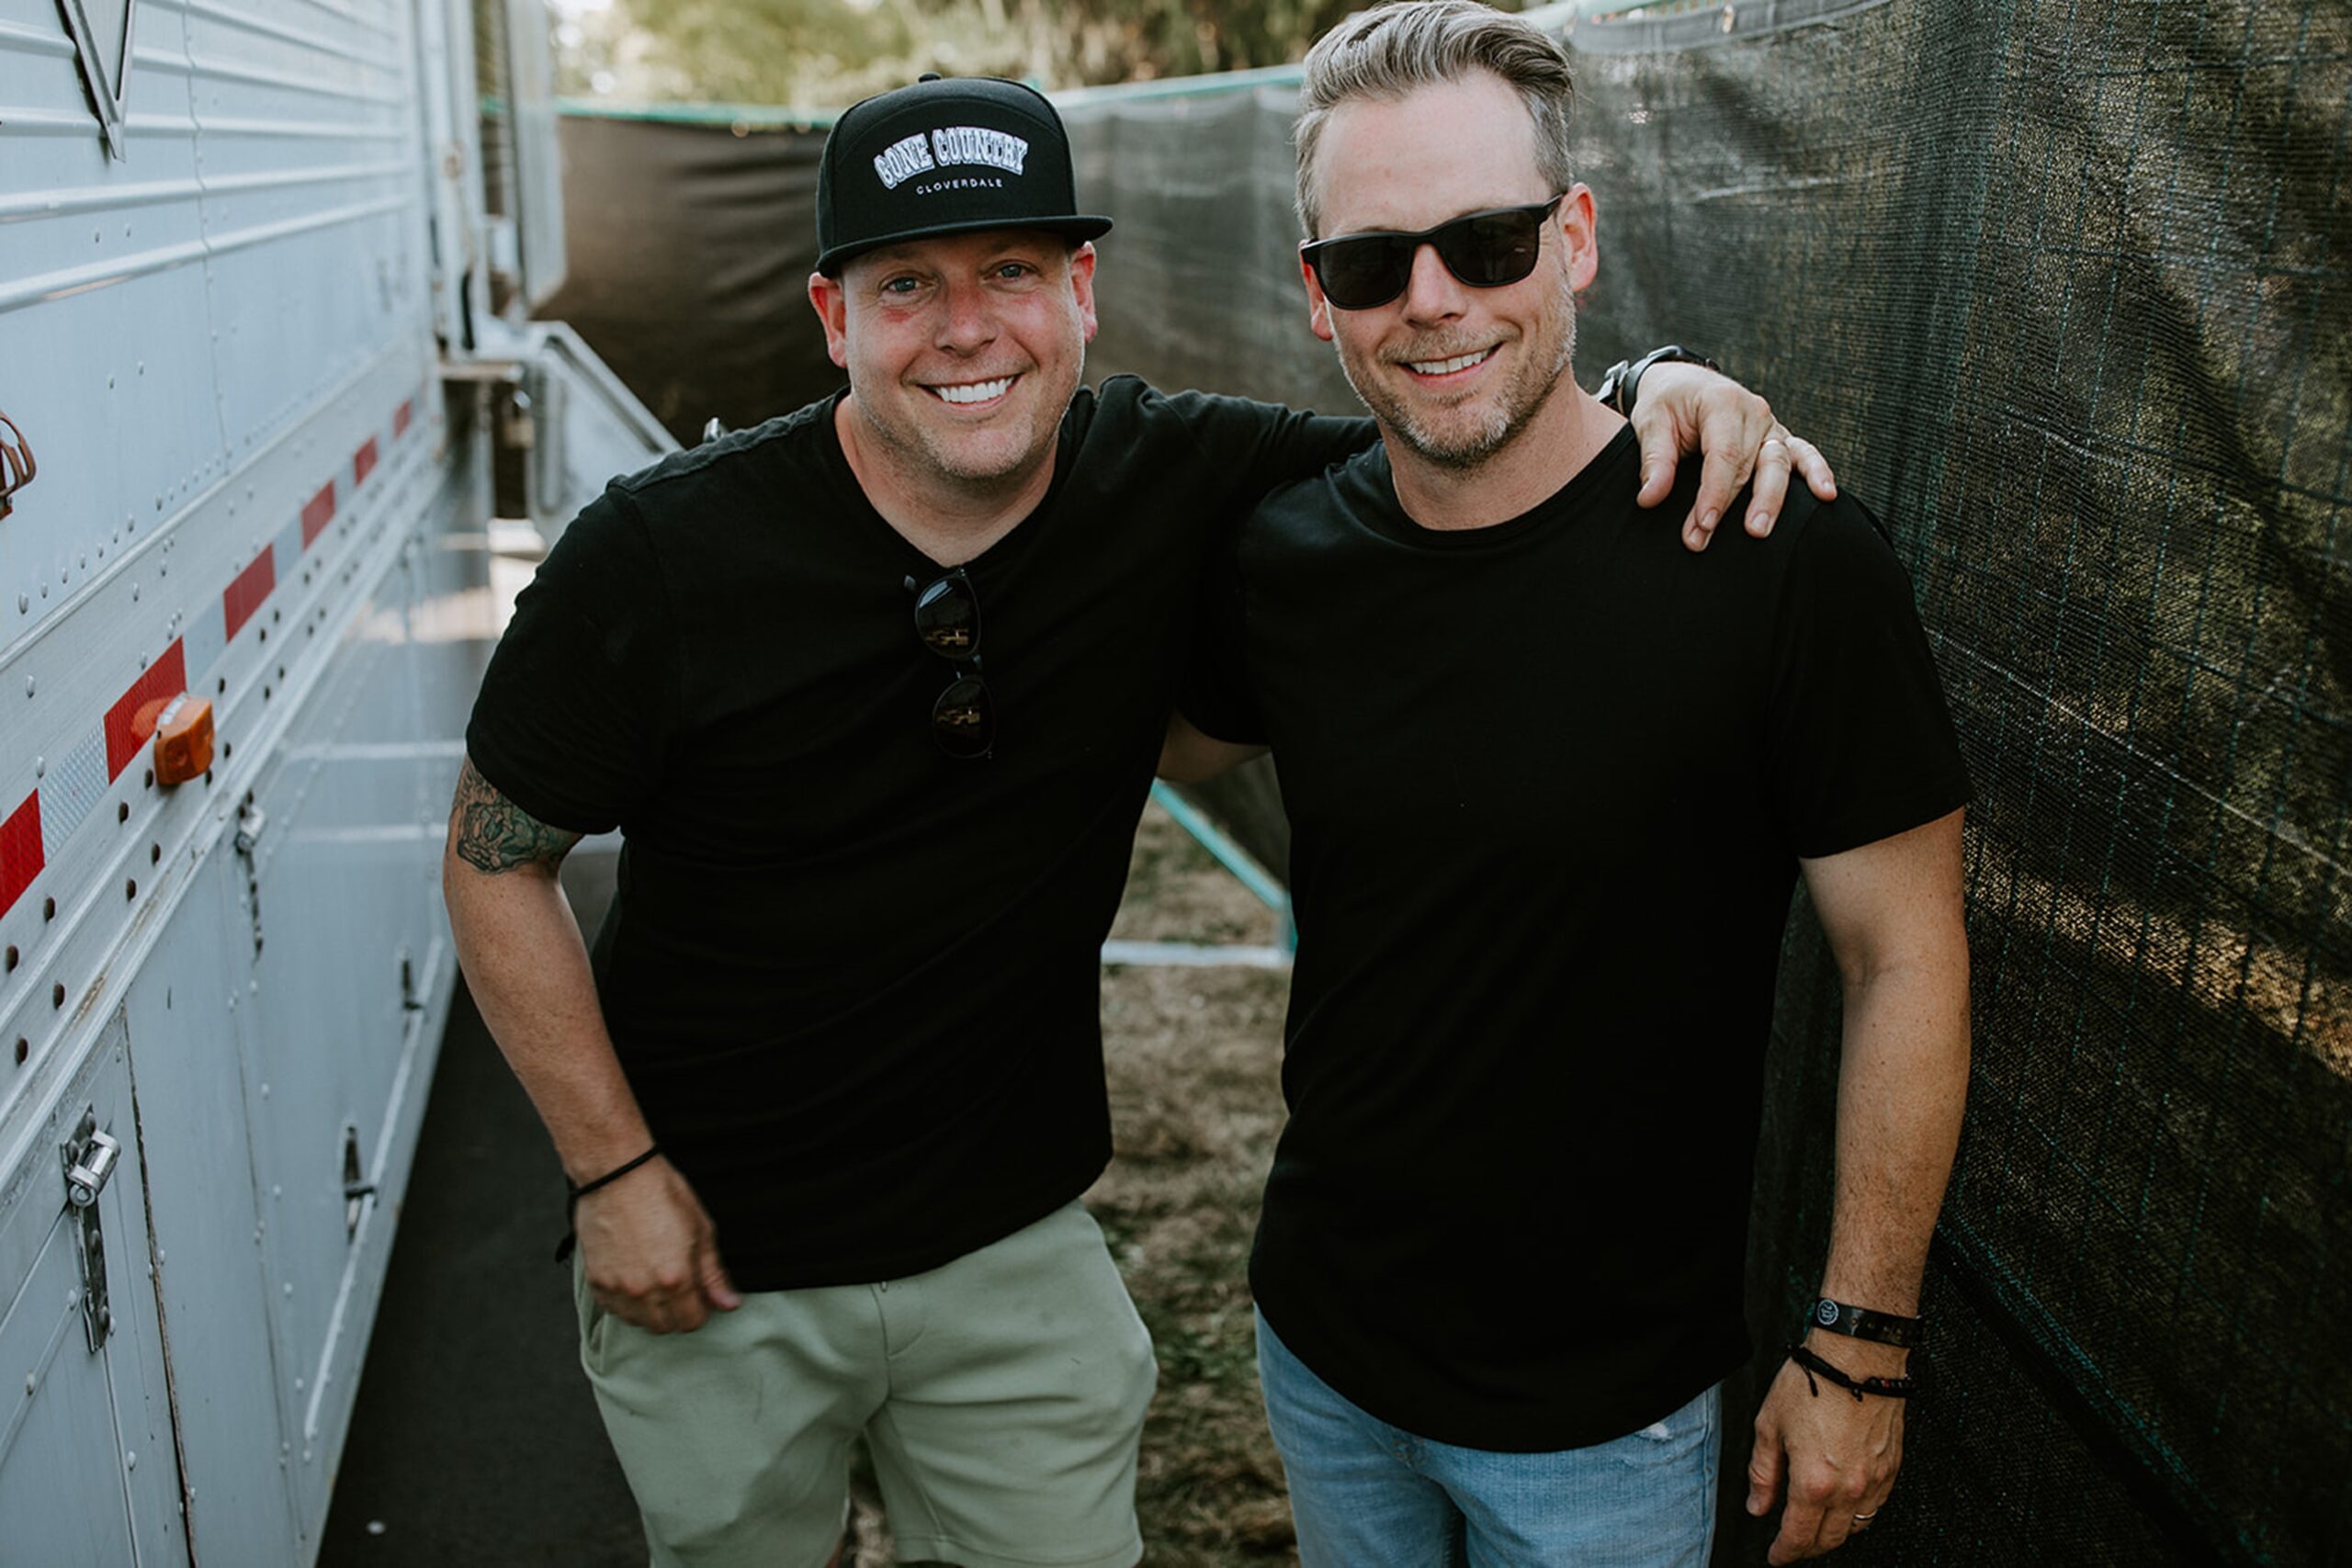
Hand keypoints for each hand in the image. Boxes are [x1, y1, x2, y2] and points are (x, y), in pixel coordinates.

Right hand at [577, 1156, 742, 1333]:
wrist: (616, 1174)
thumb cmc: (661, 1193)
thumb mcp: (701, 1230)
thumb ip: (714, 1274)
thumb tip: (729, 1303)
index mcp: (676, 1279)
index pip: (691, 1322)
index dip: (700, 1310)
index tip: (698, 1294)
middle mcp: (644, 1291)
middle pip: (664, 1326)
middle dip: (676, 1312)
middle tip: (679, 1286)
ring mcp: (616, 1288)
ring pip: (638, 1322)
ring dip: (650, 1311)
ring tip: (656, 1281)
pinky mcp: (595, 1281)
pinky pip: (614, 1310)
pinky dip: (626, 1303)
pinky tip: (634, 1279)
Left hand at [1627, 362, 1837, 550]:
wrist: (1684, 383)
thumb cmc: (1667, 403)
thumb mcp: (1650, 423)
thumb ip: (1654, 460)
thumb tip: (1649, 498)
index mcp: (1721, 402)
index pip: (1722, 454)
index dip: (1713, 493)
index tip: (1701, 525)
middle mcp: (1753, 412)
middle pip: (1749, 465)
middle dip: (1729, 507)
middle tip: (1704, 539)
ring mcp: (1770, 426)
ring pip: (1778, 463)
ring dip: (1771, 499)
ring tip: (1759, 531)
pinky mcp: (1778, 439)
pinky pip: (1804, 454)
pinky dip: (1817, 472)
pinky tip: (1826, 495)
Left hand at [1746, 1332, 1905, 1562]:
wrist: (1858, 1356)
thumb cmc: (1813, 1382)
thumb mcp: (1770, 1425)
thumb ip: (1763, 1473)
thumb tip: (1758, 1506)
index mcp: (1813, 1483)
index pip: (1798, 1536)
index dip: (1784, 1553)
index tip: (1775, 1558)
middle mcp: (1848, 1489)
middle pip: (1829, 1540)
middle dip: (1807, 1549)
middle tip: (1792, 1547)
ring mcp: (1874, 1480)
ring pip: (1855, 1527)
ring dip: (1834, 1535)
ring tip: (1816, 1528)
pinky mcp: (1892, 1468)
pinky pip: (1876, 1506)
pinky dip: (1858, 1515)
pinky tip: (1844, 1506)